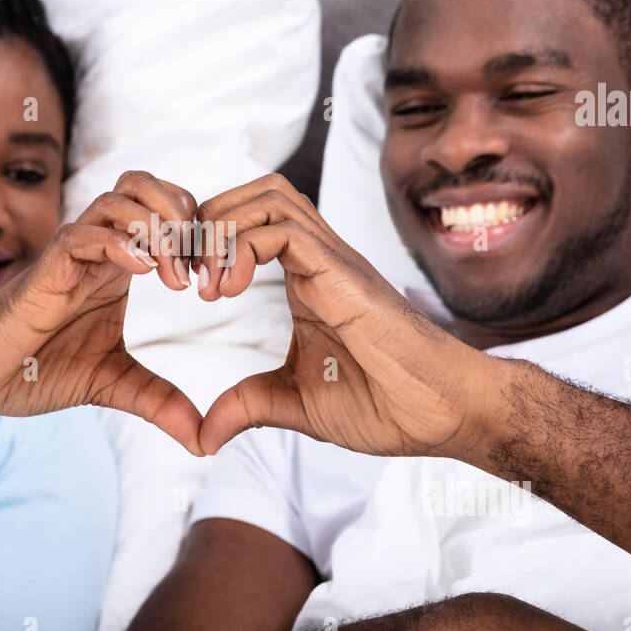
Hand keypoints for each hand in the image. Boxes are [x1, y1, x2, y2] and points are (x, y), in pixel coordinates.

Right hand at [0, 171, 207, 454]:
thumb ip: (160, 402)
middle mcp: (99, 248)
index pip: (170, 213)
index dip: (203, 236)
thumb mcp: (114, 385)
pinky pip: (85, 234)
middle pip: (148, 185)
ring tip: (175, 279)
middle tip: (202, 268)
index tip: (217, 284)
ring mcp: (71, 253)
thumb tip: (205, 440)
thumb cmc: (35, 369)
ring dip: (159, 229)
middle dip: (187, 215)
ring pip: (121, 198)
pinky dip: (120, 243)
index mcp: (120, 265)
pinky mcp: (46, 268)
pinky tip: (143, 273)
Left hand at [190, 174, 501, 457]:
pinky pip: (283, 231)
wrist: (444, 414)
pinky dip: (242, 247)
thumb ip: (247, 408)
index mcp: (308, 280)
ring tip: (206, 282)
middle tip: (186, 272)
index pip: (253, 221)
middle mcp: (320, 260)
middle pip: (257, 193)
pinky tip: (229, 289)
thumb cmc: (386, 405)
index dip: (211, 239)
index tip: (187, 285)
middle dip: (209, 219)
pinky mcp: (343, 274)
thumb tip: (202, 437)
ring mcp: (334, 262)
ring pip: (269, 197)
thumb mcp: (295, 405)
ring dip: (223, 228)